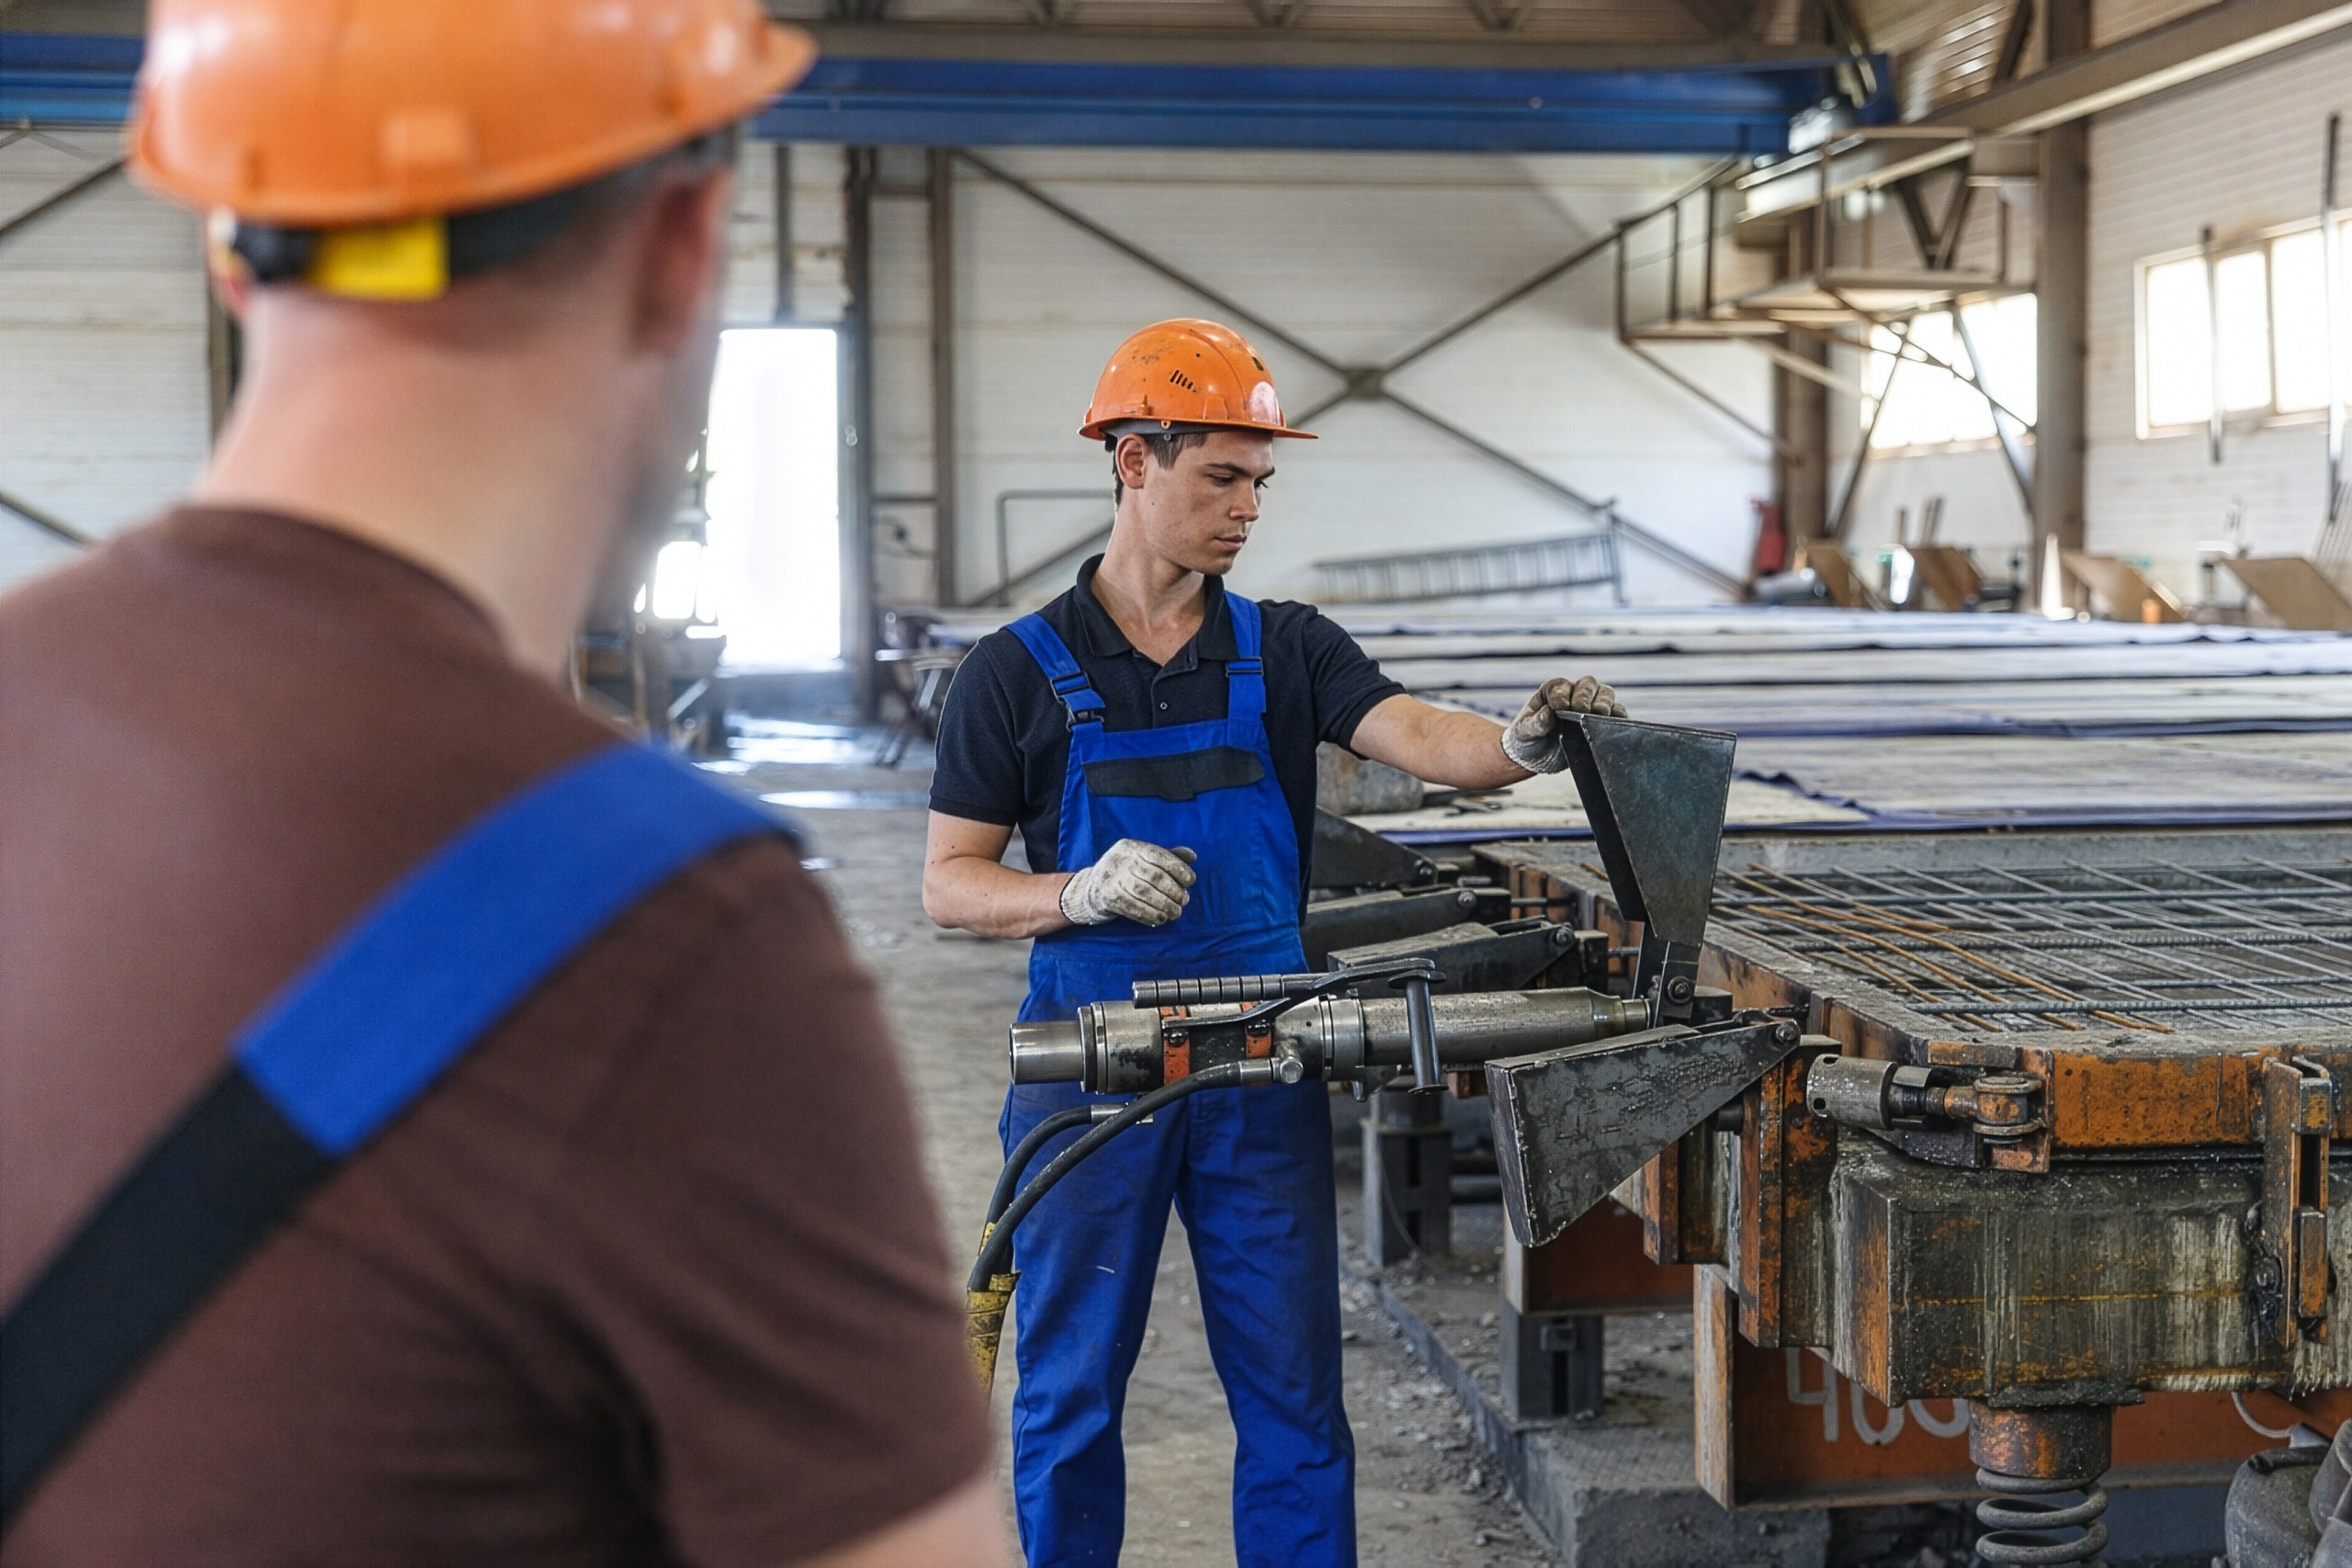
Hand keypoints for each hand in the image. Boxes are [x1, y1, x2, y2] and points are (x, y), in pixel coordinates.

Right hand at [1058, 839, 1197, 926]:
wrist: (1088, 891)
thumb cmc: (1123, 876)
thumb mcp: (1142, 862)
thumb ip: (1167, 858)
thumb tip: (1192, 856)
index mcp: (1131, 846)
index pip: (1159, 854)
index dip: (1178, 868)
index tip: (1190, 881)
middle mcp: (1119, 858)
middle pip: (1154, 875)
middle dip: (1174, 890)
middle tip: (1184, 901)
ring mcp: (1110, 877)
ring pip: (1144, 892)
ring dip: (1164, 905)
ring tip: (1175, 913)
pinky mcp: (1105, 896)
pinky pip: (1132, 907)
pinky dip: (1149, 915)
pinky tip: (1159, 919)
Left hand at [1499, 675, 1628, 772]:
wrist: (1535, 758)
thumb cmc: (1527, 740)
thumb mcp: (1523, 732)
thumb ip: (1535, 723)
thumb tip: (1548, 712)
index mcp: (1552, 691)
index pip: (1562, 685)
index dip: (1562, 695)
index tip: (1559, 709)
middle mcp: (1574, 694)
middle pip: (1588, 684)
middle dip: (1585, 696)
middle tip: (1581, 710)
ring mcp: (1590, 706)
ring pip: (1606, 695)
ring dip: (1604, 704)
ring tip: (1598, 716)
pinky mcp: (1602, 722)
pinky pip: (1617, 714)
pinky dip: (1618, 717)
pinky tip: (1611, 725)